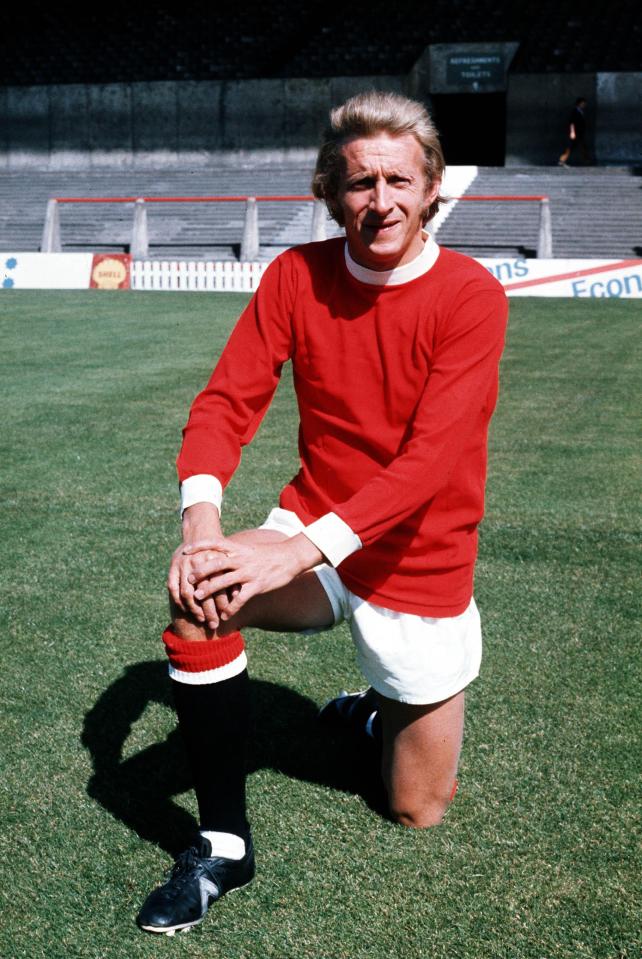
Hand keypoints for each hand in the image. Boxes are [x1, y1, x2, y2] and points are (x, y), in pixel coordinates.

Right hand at [167, 503, 227, 627]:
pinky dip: (178, 601)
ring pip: (186, 594)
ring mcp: (183, 565)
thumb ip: (231, 576)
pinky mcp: (172, 567)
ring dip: (193, 610)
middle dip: (208, 612)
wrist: (200, 530)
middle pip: (202, 594)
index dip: (221, 605)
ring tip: (201, 619)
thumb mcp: (227, 559)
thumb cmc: (219, 549)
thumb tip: (238, 595)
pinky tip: (186, 610)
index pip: (217, 588)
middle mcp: (198, 563)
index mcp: (214, 561)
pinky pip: (173, 589)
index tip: (224, 617)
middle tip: (213, 625)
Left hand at [184, 533, 322, 620]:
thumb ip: (234, 553)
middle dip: (200, 571)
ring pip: (225, 581)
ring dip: (210, 590)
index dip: (200, 546)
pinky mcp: (257, 585)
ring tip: (198, 598)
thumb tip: (217, 556)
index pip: (215, 543)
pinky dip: (231, 608)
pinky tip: (224, 616)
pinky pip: (240, 598)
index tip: (186, 551)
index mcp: (238, 549)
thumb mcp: (249, 549)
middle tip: (188, 579)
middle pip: (216, 563)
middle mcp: (242, 559)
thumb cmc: (268, 554)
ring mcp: (249, 572)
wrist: (291, 557)